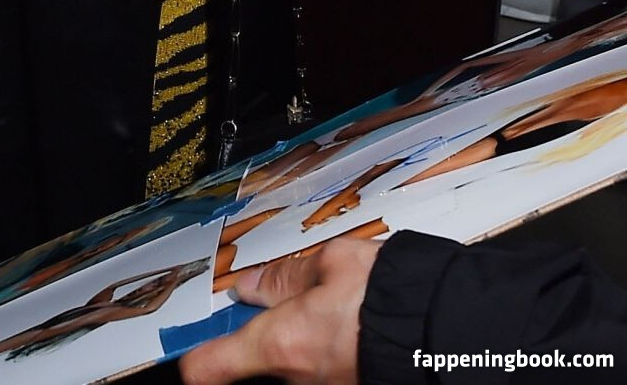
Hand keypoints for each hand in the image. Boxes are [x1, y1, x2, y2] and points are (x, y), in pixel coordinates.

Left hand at [179, 237, 379, 384]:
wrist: (451, 333)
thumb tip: (253, 285)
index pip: (207, 368)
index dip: (192, 353)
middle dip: (261, 332)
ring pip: (291, 364)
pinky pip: (320, 369)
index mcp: (282, 344)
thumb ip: (286, 277)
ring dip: (297, 340)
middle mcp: (298, 380)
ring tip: (326, 305)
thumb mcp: (333, 263)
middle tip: (272, 298)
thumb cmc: (395, 298)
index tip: (186, 339)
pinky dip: (322, 349)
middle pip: (254, 363)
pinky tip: (345, 325)